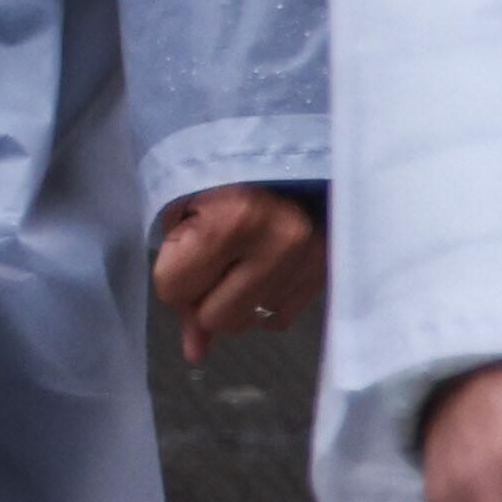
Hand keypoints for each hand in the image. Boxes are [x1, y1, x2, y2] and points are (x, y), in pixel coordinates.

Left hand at [154, 183, 324, 364]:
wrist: (289, 150)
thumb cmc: (223, 168)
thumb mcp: (182, 203)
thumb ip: (179, 274)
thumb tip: (194, 350)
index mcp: (233, 219)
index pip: (175, 288)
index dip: (171, 273)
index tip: (183, 247)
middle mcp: (280, 246)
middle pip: (216, 319)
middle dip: (201, 294)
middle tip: (209, 256)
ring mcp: (312, 263)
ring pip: (250, 324)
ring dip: (233, 300)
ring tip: (237, 255)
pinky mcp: (330, 273)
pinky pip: (280, 318)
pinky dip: (261, 300)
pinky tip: (261, 265)